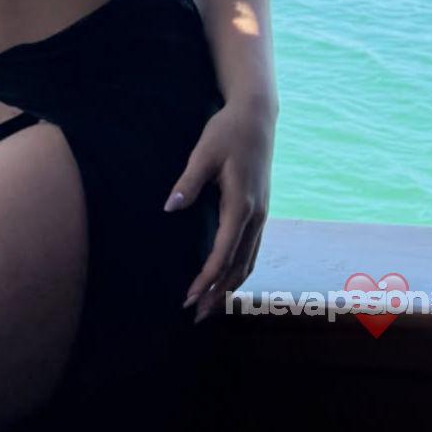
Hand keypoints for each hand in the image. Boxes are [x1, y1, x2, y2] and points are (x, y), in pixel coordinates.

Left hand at [163, 96, 275, 323]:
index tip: (189, 296)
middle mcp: (256, 215)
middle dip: (218, 293)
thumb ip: (188, 182)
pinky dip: (240, 270)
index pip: (223, 253)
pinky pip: (252, 249)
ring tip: (211, 307)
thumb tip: (170, 207)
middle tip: (196, 315)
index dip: (206, 278)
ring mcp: (262, 213)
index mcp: (241, 204)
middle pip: (239, 266)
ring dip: (230, 287)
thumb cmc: (227, 131)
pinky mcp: (261, 209)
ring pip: (249, 261)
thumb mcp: (204, 152)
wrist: (257, 115)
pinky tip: (228, 278)